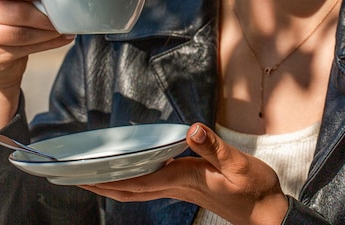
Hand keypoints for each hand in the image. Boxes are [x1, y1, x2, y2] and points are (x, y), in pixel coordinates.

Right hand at [0, 0, 74, 143]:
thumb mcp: (23, 2)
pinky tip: (64, 39)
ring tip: (69, 28)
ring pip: (20, 33)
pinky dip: (47, 44)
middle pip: (15, 12)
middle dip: (46, 15)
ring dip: (49, 31)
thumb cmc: (19, 25)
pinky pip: (22, 50)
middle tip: (68, 17)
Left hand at [81, 123, 288, 224]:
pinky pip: (153, 186)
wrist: (266, 215)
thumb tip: (191, 129)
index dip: (110, 178)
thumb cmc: (255, 191)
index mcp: (184, 180)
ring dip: (116, 184)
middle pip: (131, 190)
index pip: (138, 180)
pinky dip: (136, 181)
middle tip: (77, 177)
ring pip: (140, 190)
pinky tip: (134, 172)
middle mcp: (178, 187)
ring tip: (96, 176)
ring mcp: (183, 190)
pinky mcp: (190, 189)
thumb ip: (214, 148)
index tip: (85, 175)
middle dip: (103, 184)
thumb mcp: (238, 165)